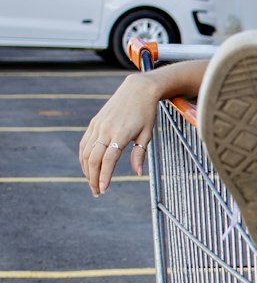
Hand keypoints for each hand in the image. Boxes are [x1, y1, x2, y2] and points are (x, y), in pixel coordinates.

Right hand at [79, 72, 158, 195]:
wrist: (137, 90)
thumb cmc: (146, 113)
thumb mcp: (147, 134)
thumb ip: (140, 154)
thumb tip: (137, 173)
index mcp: (121, 133)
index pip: (108, 160)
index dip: (104, 176)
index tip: (104, 189)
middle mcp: (106, 129)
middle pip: (93, 159)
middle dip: (93, 178)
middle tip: (97, 192)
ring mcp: (98, 126)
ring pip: (86, 152)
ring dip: (86, 170)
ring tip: (93, 184)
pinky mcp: (94, 123)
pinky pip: (84, 143)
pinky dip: (83, 158)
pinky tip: (87, 168)